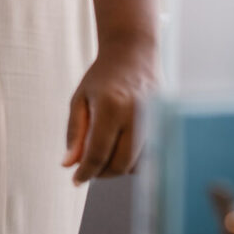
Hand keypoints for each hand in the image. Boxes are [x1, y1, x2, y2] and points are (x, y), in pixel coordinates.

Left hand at [62, 44, 158, 183]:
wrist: (134, 53)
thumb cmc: (102, 76)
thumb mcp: (80, 99)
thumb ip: (75, 132)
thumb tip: (68, 164)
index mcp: (111, 106)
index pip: (97, 153)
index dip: (86, 172)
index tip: (76, 180)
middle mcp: (136, 114)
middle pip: (120, 164)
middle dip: (102, 173)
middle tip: (90, 168)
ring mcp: (154, 120)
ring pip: (137, 163)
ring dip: (117, 167)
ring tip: (104, 153)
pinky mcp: (164, 123)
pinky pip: (149, 156)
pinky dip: (133, 160)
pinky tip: (121, 148)